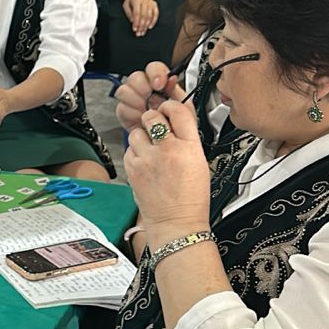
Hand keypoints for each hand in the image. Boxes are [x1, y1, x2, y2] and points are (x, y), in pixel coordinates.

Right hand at [115, 61, 184, 132]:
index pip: (154, 68)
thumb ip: (178, 92)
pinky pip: (121, 107)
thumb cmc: (178, 128)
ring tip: (144, 111)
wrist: (166, 145)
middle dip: (142, 88)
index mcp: (161, 84)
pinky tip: (139, 119)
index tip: (159, 85)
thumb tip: (172, 79)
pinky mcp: (126, 113)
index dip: (155, 74)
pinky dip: (130, 114)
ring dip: (135, 101)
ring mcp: (134, 101)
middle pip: (135, 77)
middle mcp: (146, 90)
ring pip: (124, 90)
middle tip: (148, 98)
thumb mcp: (185, 109)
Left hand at [122, 101, 209, 234]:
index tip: (169, 109)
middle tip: (157, 128)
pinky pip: (129, 149)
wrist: (176, 222)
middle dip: (153, 119)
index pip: (178, 111)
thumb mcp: (200, 163)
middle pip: (153, 116)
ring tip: (151, 149)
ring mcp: (147, 160)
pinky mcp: (133, 169)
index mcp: (189, 147)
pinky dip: (135, 152)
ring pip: (137, 132)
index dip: (171, 106)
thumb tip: (175, 123)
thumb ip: (187, 140)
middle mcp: (167, 150)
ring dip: (142, 136)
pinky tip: (144, 162)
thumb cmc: (191, 198)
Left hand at [124, 0, 159, 36]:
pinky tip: (149, 27)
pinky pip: (156, 14)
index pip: (137, 13)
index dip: (136, 22)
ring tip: (142, 32)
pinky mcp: (154, 5)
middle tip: (138, 33)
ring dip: (146, 26)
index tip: (134, 29)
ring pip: (150, 16)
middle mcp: (145, 1)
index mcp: (137, 0)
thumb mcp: (126, 4)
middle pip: (144, 16)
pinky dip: (153, 21)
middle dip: (141, 26)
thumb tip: (133, 21)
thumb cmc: (132, 0)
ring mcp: (151, 3)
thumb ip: (129, 13)